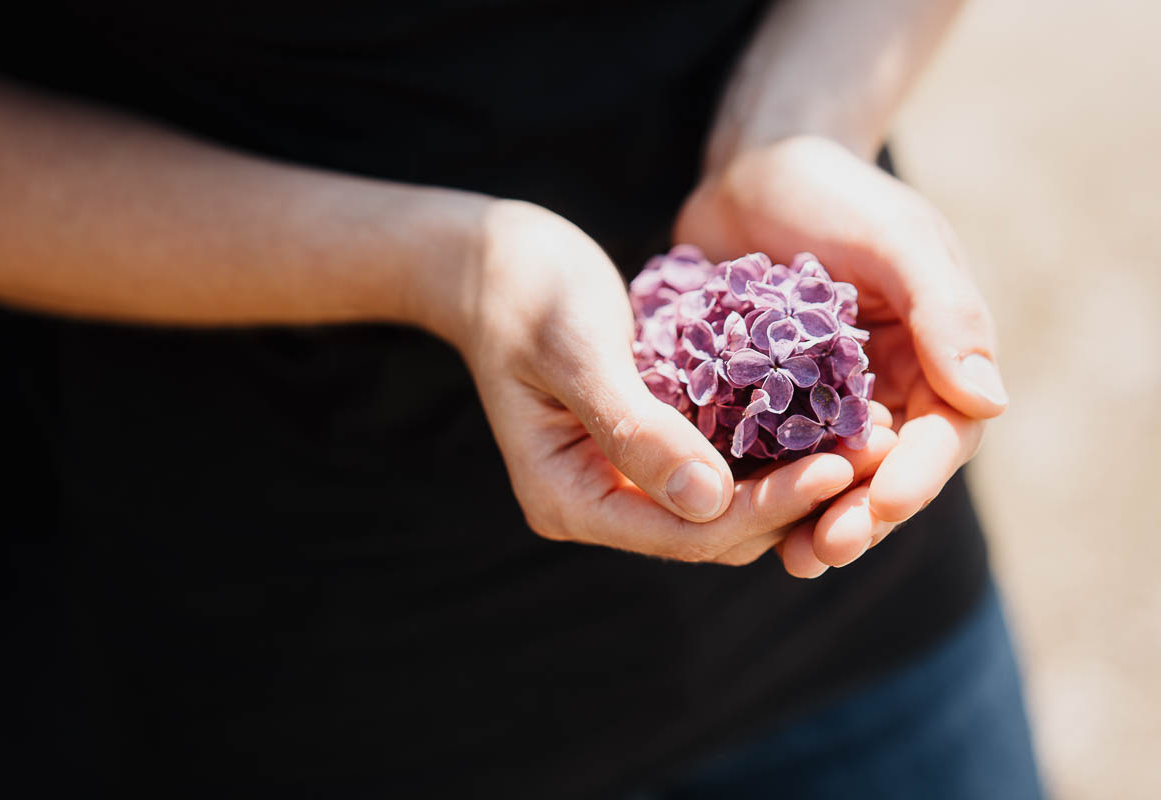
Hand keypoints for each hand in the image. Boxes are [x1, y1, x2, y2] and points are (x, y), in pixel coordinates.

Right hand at [453, 200, 893, 563]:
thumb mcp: (577, 350)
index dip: (765, 507)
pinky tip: (823, 416)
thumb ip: (636, 429)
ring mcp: (621, 475)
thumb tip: (711, 503)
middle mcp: (597, 501)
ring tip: (867, 440)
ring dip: (792, 476)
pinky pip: (720, 461)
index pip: (684, 531)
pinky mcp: (646, 443)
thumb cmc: (526, 290)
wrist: (493, 258)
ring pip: (725, 503)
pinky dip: (769, 444)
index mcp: (567, 496)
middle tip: (875, 453)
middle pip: (712, 530)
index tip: (838, 466)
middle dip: (794, 498)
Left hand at [674, 135, 1007, 576]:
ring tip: (788, 557)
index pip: (939, 434)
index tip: (881, 506)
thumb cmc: (831, 191)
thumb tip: (989, 401)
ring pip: (827, 475)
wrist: (750, 172)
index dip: (915, 477)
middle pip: (884, 470)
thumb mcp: (894, 237)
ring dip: (812, 518)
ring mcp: (820, 398)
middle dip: (861, 514)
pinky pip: (768, 453)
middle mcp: (882, 386)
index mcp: (931, 355)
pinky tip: (733, 516)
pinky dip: (759, 487)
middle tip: (824, 551)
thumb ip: (943, 311)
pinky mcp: (763, 398)